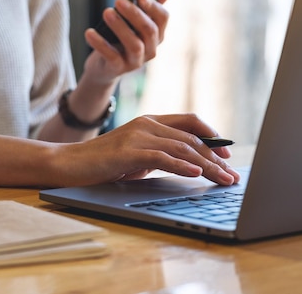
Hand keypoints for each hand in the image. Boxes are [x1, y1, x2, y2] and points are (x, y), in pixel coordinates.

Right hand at [48, 113, 240, 186]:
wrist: (69, 163)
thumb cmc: (103, 162)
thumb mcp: (137, 155)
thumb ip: (160, 153)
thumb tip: (189, 164)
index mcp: (150, 121)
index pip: (190, 122)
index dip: (212, 136)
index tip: (227, 154)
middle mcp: (147, 124)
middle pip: (191, 138)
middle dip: (216, 158)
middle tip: (231, 175)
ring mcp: (138, 135)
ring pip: (182, 148)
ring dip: (206, 165)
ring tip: (222, 179)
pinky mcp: (129, 151)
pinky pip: (162, 157)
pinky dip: (181, 165)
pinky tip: (195, 174)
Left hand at [82, 0, 171, 84]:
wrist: (103, 67)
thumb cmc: (119, 39)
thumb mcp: (133, 23)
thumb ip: (147, 7)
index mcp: (157, 34)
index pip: (163, 18)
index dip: (153, 6)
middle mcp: (151, 49)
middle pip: (149, 30)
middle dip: (134, 14)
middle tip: (118, 0)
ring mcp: (136, 61)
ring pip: (134, 44)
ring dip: (120, 27)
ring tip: (106, 12)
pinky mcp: (119, 69)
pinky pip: (112, 56)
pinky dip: (100, 44)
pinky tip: (90, 32)